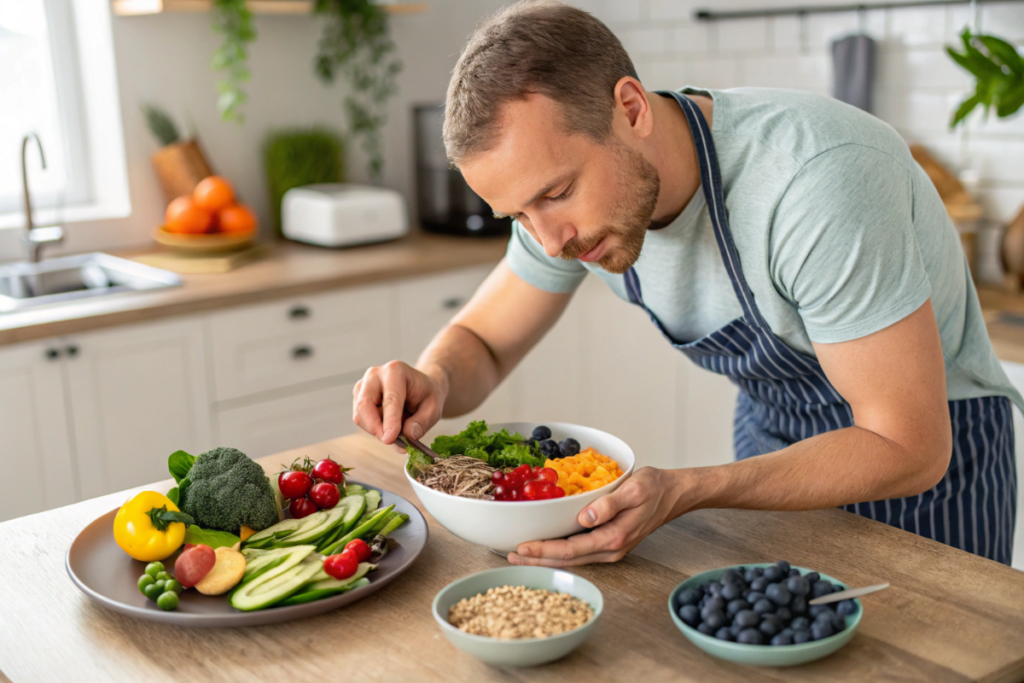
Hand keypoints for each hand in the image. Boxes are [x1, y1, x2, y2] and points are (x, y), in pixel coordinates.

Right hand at [352, 361, 446, 444]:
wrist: (418, 387)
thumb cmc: (426, 395)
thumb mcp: (434, 408)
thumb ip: (423, 422)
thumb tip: (408, 435)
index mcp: (396, 371)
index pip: (390, 399)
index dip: (390, 421)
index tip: (390, 439)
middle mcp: (375, 374)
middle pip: (365, 404)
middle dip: (375, 427)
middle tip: (389, 441)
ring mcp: (363, 384)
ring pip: (359, 414)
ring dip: (375, 429)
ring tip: (395, 429)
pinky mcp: (357, 396)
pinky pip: (359, 418)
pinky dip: (372, 427)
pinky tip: (387, 424)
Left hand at [508, 467, 683, 566]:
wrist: (674, 493)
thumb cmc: (654, 488)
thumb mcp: (634, 489)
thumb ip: (610, 504)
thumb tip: (586, 518)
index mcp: (614, 537)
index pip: (571, 549)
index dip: (544, 550)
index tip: (522, 547)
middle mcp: (610, 548)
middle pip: (567, 560)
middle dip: (537, 559)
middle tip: (509, 556)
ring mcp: (610, 549)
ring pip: (571, 559)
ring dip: (545, 558)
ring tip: (520, 555)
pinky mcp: (609, 543)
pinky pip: (579, 552)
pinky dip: (557, 552)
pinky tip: (545, 547)